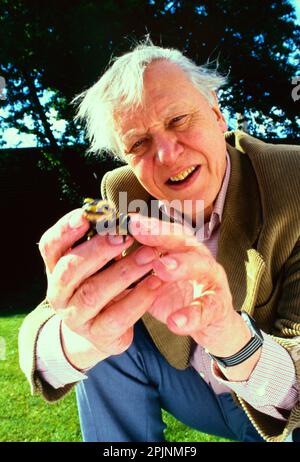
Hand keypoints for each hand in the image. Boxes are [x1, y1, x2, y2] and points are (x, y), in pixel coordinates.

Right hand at [38, 209, 163, 369]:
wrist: (104, 329)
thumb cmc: (102, 282)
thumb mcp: (98, 261)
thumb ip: (104, 239)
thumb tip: (126, 213)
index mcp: (56, 268)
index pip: (50, 246)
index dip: (65, 230)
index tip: (85, 215)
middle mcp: (58, 293)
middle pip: (69, 270)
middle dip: (97, 250)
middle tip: (124, 236)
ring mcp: (75, 317)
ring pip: (93, 294)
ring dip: (123, 272)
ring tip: (149, 256)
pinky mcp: (97, 335)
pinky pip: (116, 317)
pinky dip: (138, 298)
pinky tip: (156, 283)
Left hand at [129, 215, 260, 379]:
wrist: (209, 322)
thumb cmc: (176, 294)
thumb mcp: (152, 277)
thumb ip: (133, 265)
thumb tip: (100, 253)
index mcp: (179, 247)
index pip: (161, 230)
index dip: (143, 224)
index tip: (122, 219)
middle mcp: (197, 256)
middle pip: (181, 239)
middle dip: (159, 234)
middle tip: (138, 230)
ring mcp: (211, 278)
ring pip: (200, 266)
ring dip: (180, 265)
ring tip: (160, 268)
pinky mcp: (218, 305)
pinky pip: (207, 308)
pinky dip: (192, 315)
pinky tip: (175, 321)